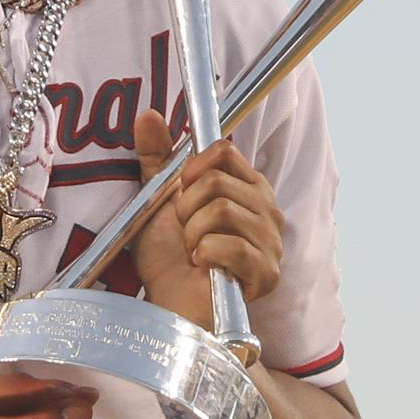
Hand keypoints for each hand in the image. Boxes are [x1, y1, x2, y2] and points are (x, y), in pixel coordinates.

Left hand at [131, 108, 284, 326]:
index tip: (180, 189)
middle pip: (219, 180)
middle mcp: (267, 211)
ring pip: (222, 209)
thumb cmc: (168, 257)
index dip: (194, 167)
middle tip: (185, 231)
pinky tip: (203, 266)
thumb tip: (147, 114)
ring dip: (193, 232)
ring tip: (193, 249)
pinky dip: (205, 253)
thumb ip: (157, 157)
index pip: (225, 151)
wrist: (169, 304)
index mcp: (248, 188)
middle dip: (187, 207)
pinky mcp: (267, 273)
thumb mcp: (157, 198)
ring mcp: (271, 243)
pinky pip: (229, 244)